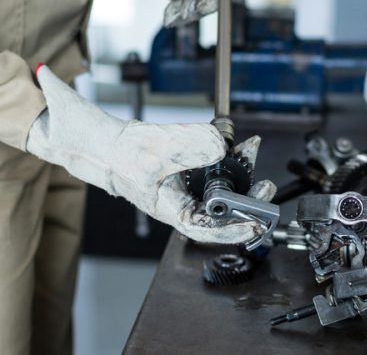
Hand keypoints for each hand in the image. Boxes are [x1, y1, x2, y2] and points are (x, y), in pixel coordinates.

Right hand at [25, 66, 274, 243]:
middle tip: (266, 185)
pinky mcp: (189, 167)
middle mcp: (182, 200)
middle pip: (221, 207)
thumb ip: (189, 143)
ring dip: (239, 166)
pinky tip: (235, 137)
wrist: (99, 141)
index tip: (256, 225)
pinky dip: (226, 151)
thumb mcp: (154, 147)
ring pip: (220, 183)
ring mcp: (186, 184)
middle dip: (246, 196)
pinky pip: (213, 163)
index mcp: (170, 209)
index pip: (206, 230)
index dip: (233, 230)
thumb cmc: (116, 155)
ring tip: (252, 147)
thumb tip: (223, 140)